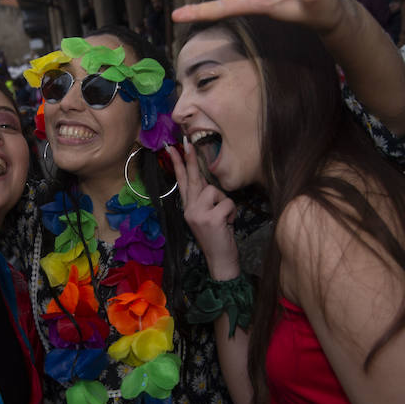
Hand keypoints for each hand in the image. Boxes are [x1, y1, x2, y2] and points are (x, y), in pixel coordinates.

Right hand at [165, 143, 238, 278]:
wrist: (220, 262)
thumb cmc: (218, 238)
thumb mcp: (208, 218)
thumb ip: (205, 201)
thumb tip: (210, 184)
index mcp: (188, 208)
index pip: (182, 182)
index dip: (177, 164)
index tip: (171, 148)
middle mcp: (189, 209)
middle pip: (193, 178)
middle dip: (190, 158)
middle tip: (187, 141)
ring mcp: (198, 214)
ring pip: (215, 191)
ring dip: (225, 203)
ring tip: (224, 219)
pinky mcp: (211, 218)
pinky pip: (228, 203)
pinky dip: (232, 213)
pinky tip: (227, 225)